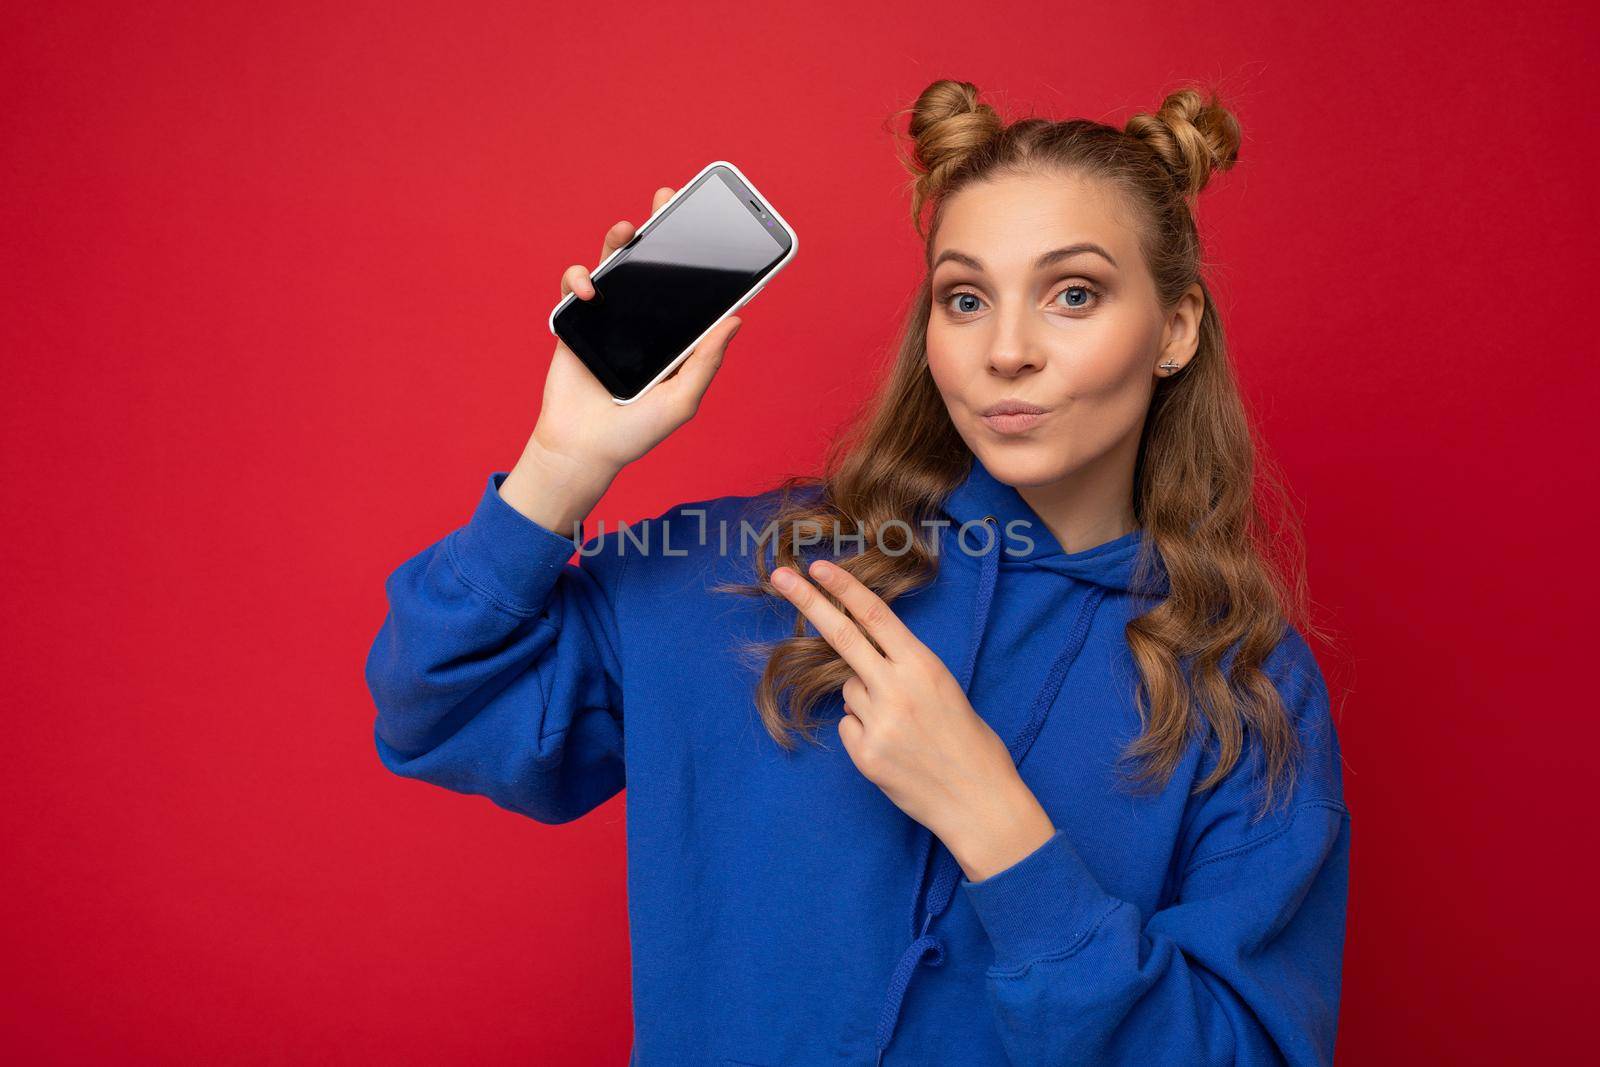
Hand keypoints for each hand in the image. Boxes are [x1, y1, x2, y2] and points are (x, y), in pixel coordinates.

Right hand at [533, 185, 744, 473]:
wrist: (581, 448)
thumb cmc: (635, 432)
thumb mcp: (682, 400)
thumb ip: (705, 361)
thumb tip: (736, 319)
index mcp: (675, 336)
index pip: (693, 289)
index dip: (704, 258)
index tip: (717, 229)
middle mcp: (645, 320)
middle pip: (655, 264)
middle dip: (662, 227)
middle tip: (669, 199)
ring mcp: (610, 317)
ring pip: (616, 265)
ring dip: (621, 240)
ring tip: (629, 230)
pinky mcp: (577, 320)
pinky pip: (577, 285)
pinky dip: (580, 278)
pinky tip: (591, 291)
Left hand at [769, 557, 1055, 878]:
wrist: (979, 800)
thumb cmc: (969, 741)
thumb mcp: (944, 688)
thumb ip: (903, 669)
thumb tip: (860, 660)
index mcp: (923, 666)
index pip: (875, 614)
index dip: (843, 588)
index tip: (818, 567)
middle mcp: (897, 689)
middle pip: (841, 635)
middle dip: (807, 602)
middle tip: (780, 576)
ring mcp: (877, 723)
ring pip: (848, 689)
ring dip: (863, 697)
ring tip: (902, 724)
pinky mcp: (864, 755)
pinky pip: (849, 725)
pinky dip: (862, 730)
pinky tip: (893, 747)